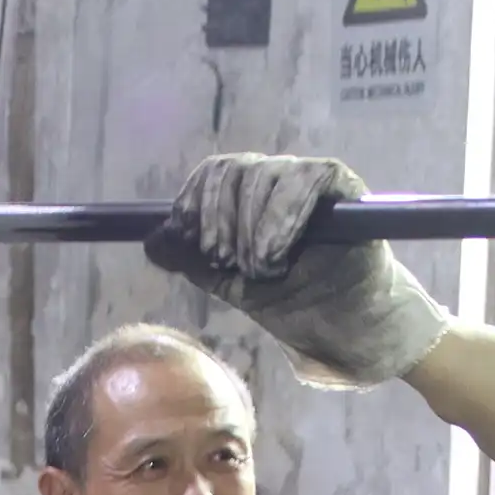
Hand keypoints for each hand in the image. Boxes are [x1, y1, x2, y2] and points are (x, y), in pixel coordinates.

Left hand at [144, 153, 448, 388]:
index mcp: (247, 196)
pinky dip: (281, 218)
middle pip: (232, 170)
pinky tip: (276, 254)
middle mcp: (275, 179)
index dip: (194, 201)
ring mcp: (307, 179)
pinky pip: (304, 179)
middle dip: (218, 219)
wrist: (341, 324)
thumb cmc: (293, 302)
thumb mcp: (231, 284)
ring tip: (261, 270)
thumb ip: (193, 261)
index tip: (189, 238)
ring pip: (263, 175)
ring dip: (251, 229)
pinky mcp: (340, 185)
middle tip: (225, 261)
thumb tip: (153, 240)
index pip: (212, 174)